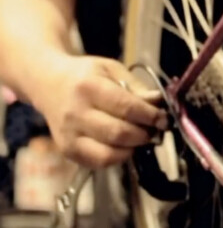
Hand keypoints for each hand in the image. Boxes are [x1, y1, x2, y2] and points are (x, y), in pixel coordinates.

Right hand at [32, 55, 167, 168]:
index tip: (164, 118)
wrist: (48, 84)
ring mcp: (69, 135)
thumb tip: (158, 101)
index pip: (126, 107)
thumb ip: (136, 86)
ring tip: (142, 137)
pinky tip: (126, 146)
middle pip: (119, 133)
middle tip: (156, 129)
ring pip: (109, 153)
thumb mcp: (112, 69)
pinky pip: (98, 162)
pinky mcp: (67, 150)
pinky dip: (118, 158)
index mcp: (89, 88)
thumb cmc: (85, 75)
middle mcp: (76, 114)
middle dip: (145, 134)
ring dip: (133, 148)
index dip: (150, 116)